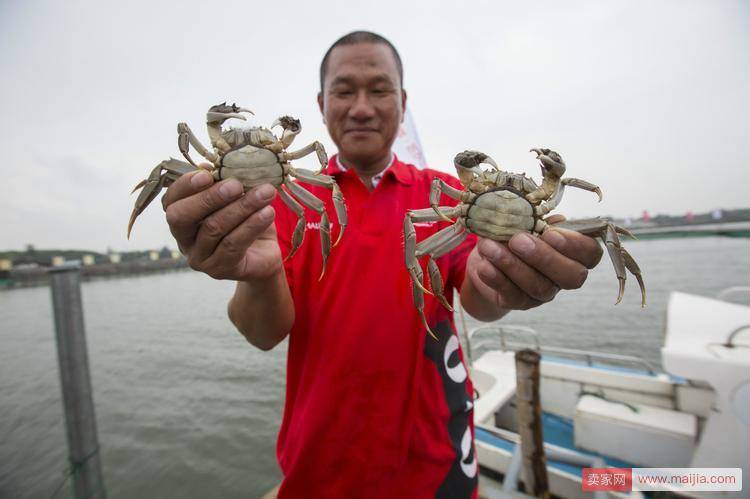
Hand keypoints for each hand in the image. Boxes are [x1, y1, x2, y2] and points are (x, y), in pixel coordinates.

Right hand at [161, 165, 280, 281]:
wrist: (264, 253)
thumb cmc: (245, 220)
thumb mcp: (234, 198)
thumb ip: (223, 183)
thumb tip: (215, 163)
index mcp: (181, 216)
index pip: (171, 199)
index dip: (186, 185)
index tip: (208, 173)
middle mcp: (183, 238)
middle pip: (183, 216)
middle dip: (209, 197)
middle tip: (236, 185)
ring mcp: (199, 257)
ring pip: (214, 228)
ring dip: (242, 207)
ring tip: (265, 193)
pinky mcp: (219, 269)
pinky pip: (233, 244)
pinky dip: (252, 225)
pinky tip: (268, 212)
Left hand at [465, 216, 602, 311]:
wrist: (487, 256)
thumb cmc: (513, 232)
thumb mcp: (526, 220)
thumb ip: (539, 219)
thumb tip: (553, 219)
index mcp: (574, 252)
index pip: (590, 253)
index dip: (575, 245)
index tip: (550, 232)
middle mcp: (564, 276)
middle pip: (571, 276)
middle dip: (544, 257)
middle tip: (518, 240)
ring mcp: (543, 293)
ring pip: (539, 287)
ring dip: (512, 265)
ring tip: (489, 247)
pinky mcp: (519, 302)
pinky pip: (512, 296)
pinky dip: (497, 279)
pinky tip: (484, 266)